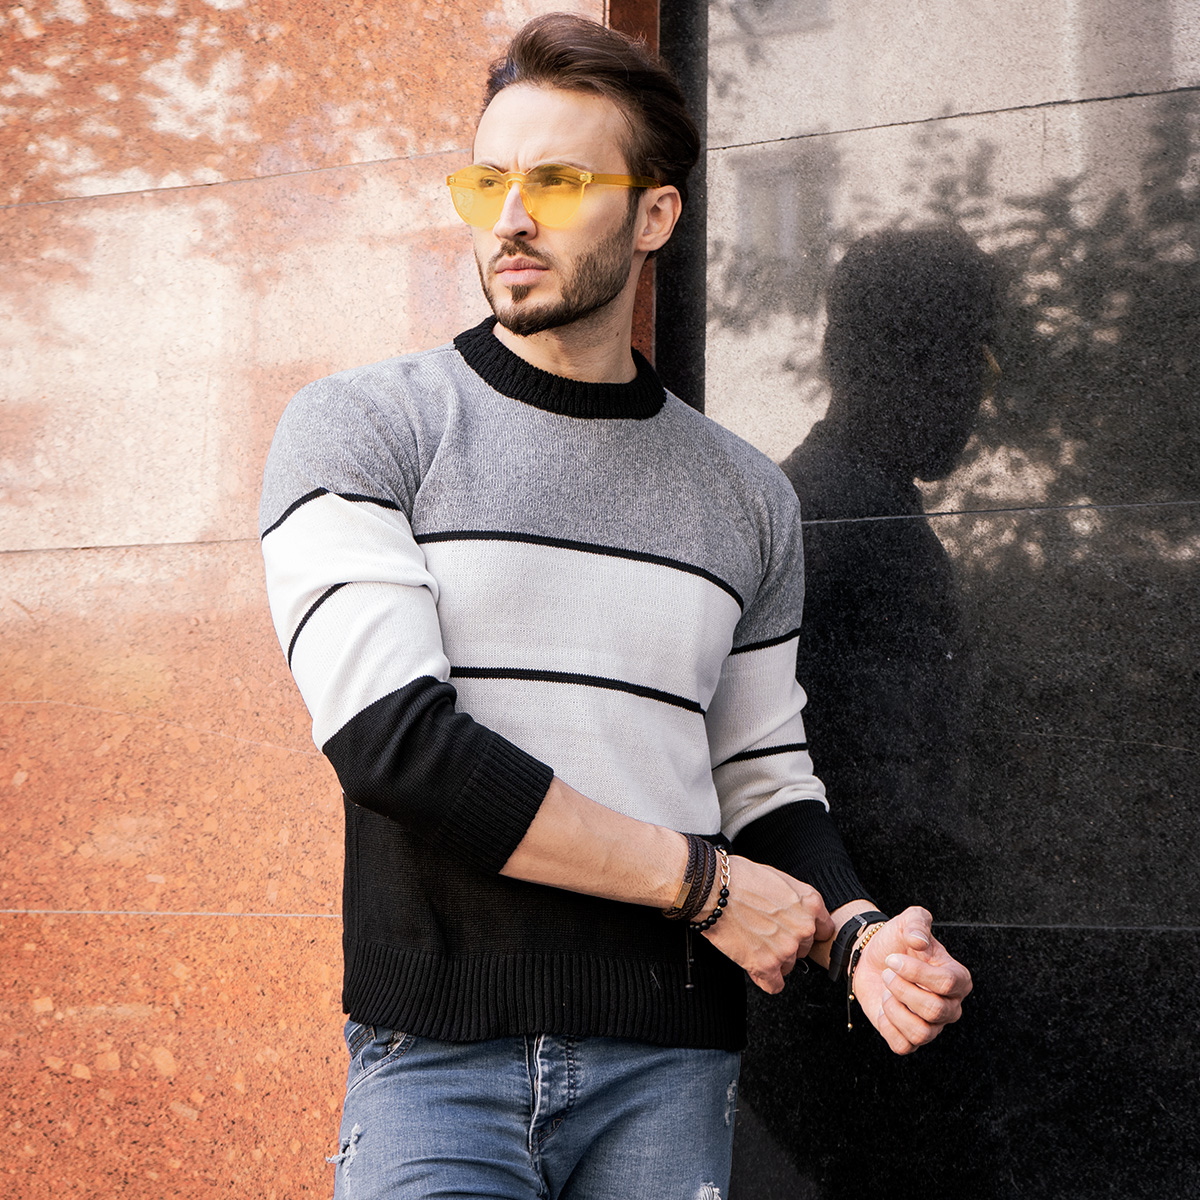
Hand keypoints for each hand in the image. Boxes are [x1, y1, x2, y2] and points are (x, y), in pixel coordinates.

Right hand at [702, 856, 834, 993]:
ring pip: (788, 966)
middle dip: (787, 943)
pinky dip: (765, 979)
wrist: (713, 889)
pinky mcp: (766, 965)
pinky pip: (774, 985)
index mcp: (810, 904)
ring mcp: (786, 948)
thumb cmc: (740, 879)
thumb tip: (801, 914)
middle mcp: (803, 928)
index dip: (807, 931)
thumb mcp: (780, 879)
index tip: (795, 931)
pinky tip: (754, 965)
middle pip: (803, 949)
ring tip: (754, 941)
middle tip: (765, 931)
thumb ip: (798, 900)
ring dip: (774, 959)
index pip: (823, 930)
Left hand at [849, 906, 971, 1054]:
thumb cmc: (897, 942)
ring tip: (887, 991)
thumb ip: (917, 923)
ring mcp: (933, 1026)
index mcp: (958, 978)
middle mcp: (950, 1006)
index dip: (915, 972)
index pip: (947, 982)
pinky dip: (887, 1026)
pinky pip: (903, 1046)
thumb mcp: (908, 921)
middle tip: (887, 973)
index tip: (893, 959)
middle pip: (934, 1010)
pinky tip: (884, 1007)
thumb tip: (919, 941)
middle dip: (902, 989)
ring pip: (921, 1033)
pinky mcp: (910, 1039)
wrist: (873, 959)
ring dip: (894, 1009)